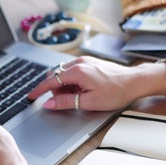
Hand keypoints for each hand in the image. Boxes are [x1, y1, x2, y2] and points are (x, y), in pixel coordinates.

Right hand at [28, 56, 161, 110]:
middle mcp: (78, 63)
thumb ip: (66, 102)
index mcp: (77, 71)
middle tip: (68, 101)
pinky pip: (73, 71)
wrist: (135, 81)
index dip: (39, 90)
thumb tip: (49, 103)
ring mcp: (84, 61)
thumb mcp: (89, 102)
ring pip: (64, 74)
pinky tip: (84, 90)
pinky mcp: (89, 62)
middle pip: (56, 77)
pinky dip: (72, 82)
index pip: (50, 81)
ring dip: (65, 87)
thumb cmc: (116, 92)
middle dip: (57, 90)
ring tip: (80, 96)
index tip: (30, 97)